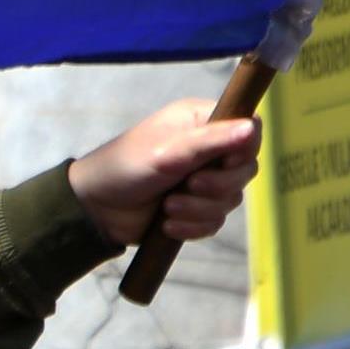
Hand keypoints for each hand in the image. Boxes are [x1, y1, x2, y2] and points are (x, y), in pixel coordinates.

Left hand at [65, 98, 260, 249]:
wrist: (96, 209)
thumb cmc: (127, 166)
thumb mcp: (168, 151)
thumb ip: (212, 140)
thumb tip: (253, 126)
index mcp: (203, 121)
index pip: (249, 129)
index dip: (243, 150)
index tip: (224, 162)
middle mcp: (208, 149)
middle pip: (245, 170)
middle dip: (217, 185)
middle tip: (189, 185)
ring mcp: (204, 181)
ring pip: (230, 200)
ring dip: (199, 209)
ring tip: (168, 207)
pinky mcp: (196, 210)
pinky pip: (214, 222)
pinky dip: (193, 226)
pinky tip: (167, 225)